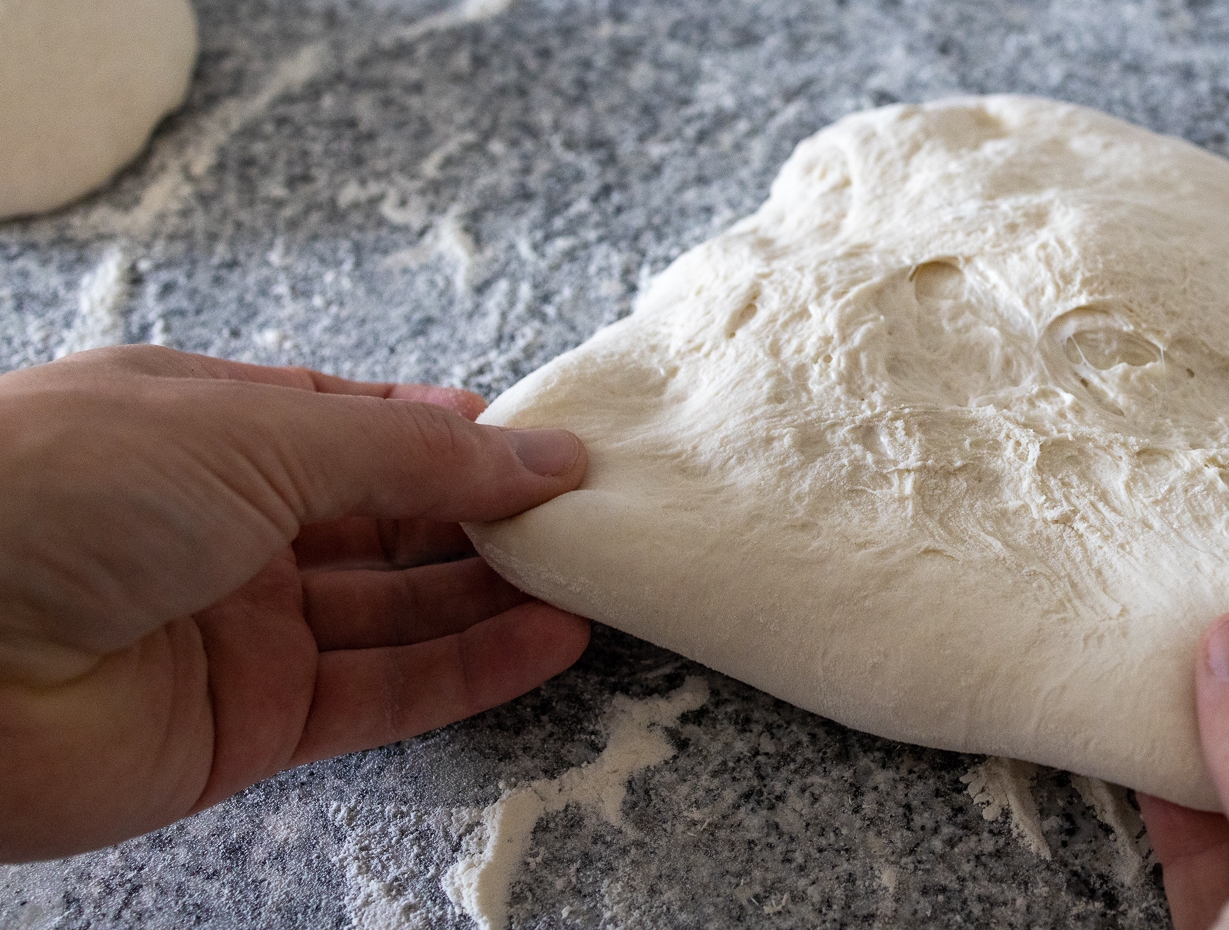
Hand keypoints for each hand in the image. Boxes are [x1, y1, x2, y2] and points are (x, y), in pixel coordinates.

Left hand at [0, 345, 590, 861]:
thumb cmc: (66, 490)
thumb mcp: (255, 431)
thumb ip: (408, 454)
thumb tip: (539, 453)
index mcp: (205, 427)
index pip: (356, 427)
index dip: (451, 436)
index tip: (548, 445)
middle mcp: (223, 526)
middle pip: (386, 522)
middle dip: (486, 516)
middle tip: (589, 513)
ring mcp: (238, 629)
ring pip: (397, 611)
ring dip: (495, 595)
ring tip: (594, 575)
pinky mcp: (250, 726)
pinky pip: (382, 694)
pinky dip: (470, 670)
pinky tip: (550, 641)